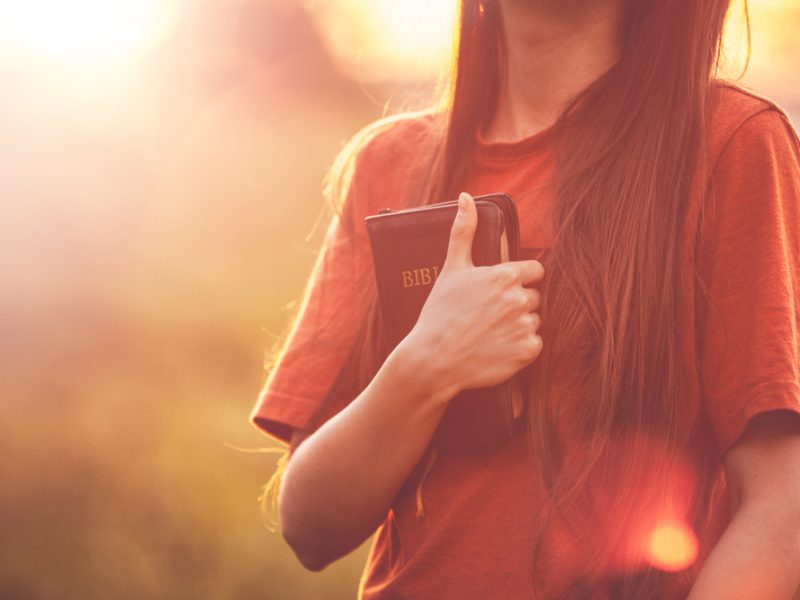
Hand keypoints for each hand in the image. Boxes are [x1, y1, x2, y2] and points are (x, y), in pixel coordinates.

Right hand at [404, 191, 544, 397]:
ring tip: (490, 332)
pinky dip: (520, 348)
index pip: (535, 271)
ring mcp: (525, 326)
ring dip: (519, 326)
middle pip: (534, 297)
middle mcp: (519, 299)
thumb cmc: (440, 313)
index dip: (520, 280)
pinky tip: (497, 348)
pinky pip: (535, 344)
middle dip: (517, 304)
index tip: (501, 291)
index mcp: (505, 275)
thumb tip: (467, 197)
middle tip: (489, 315)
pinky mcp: (528, 352)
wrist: (433, 360)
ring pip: (534, 321)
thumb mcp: (451, 269)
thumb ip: (464, 231)